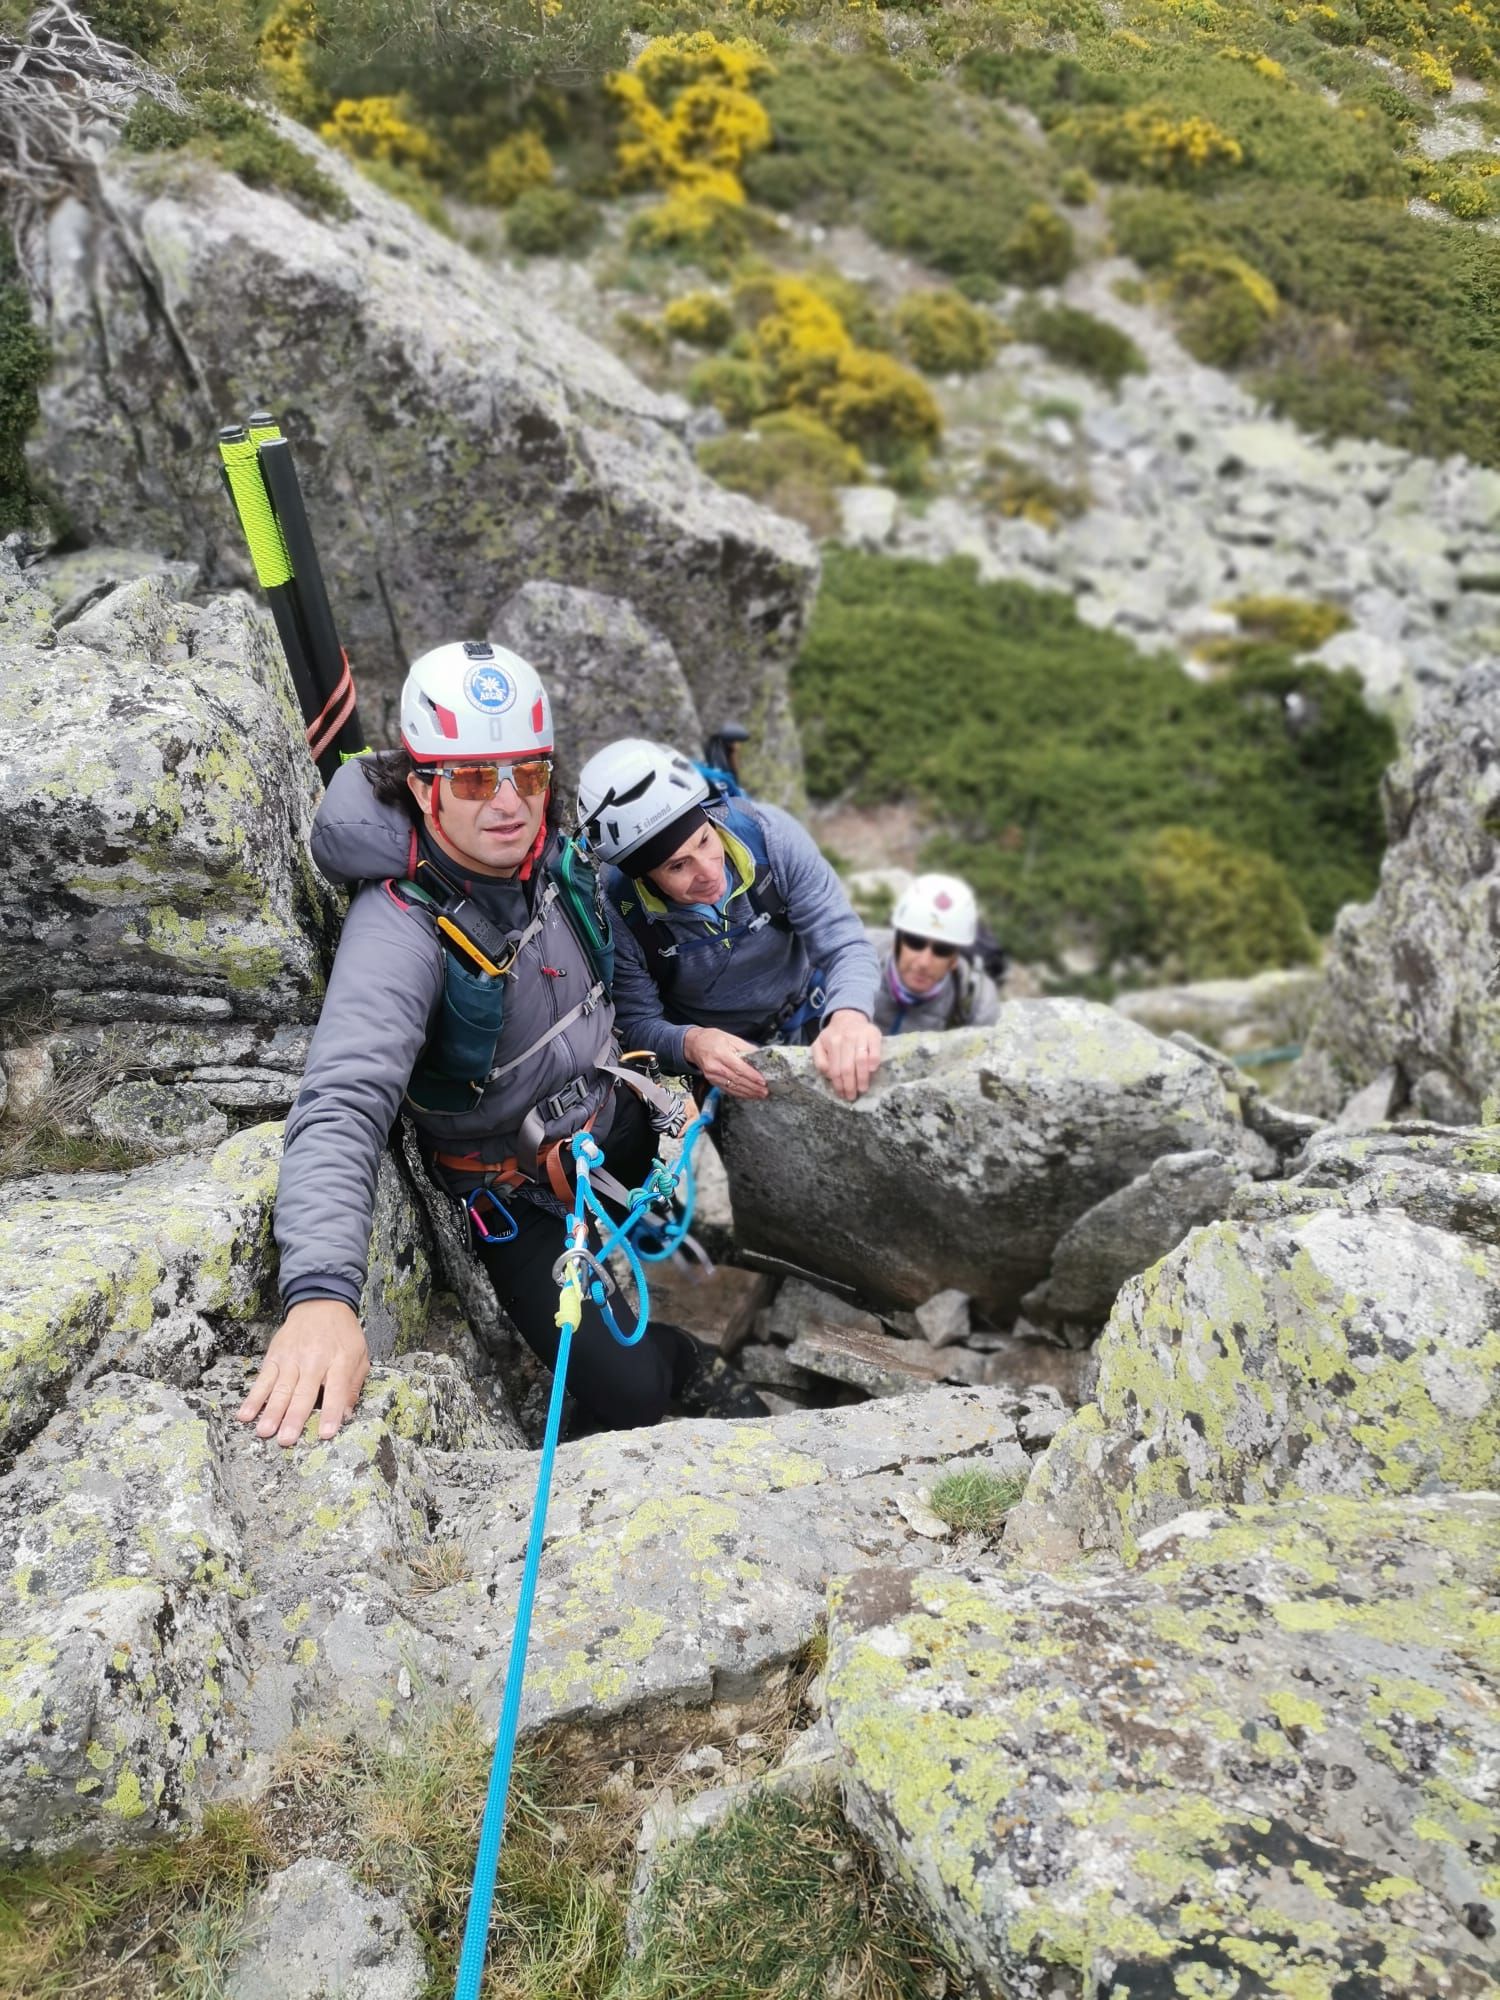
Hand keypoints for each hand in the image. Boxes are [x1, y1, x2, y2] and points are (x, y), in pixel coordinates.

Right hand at [236, 1300, 369, 1447]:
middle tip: (287, 1440)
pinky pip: (263, 1380)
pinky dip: (254, 1398)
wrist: (321, 1303)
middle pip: (304, 1392)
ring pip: (280, 1388)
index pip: (337, 1390)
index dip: (331, 1412)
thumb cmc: (343, 1334)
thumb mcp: (360, 1355)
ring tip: (264, 1431)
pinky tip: (245, 1414)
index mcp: (340, 1360)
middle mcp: (314, 1360)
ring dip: (272, 1411)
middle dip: (294, 1417)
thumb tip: (346, 1415)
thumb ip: (353, 1385)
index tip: (326, 1433)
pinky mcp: (275, 1356)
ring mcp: (292, 1358)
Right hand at [683, 1025, 769, 1099]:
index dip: (751, 1076)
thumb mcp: (730, 1038)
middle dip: (753, 1087)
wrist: (694, 1045)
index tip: (762, 1081)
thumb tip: (760, 1056)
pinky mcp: (712, 1081)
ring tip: (760, 1095)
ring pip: (733, 1087)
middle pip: (737, 1080)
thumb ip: (745, 1048)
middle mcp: (715, 1067)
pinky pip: (728, 1090)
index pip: (738, 1067)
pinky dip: (739, 1093)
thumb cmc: (712, 1039)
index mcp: (720, 1053)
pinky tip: (749, 1095)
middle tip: (765, 1091)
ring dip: (748, 1093)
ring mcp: (712, 1076)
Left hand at [812, 1010, 881, 1102]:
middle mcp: (845, 1039)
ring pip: (861, 1060)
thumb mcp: (819, 1044)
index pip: (834, 1069)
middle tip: (852, 1096)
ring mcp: (860, 1036)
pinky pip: (874, 1049)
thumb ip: (820, 1059)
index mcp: (831, 1043)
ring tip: (862, 1089)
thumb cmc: (834, 1035)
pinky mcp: (873, 1034)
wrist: (849, 1016)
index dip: (838, 1084)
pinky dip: (874, 1061)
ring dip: (862, 1078)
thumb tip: (829, 1074)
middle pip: (847, 1067)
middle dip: (850, 1085)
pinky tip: (872, 1070)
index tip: (842, 1095)